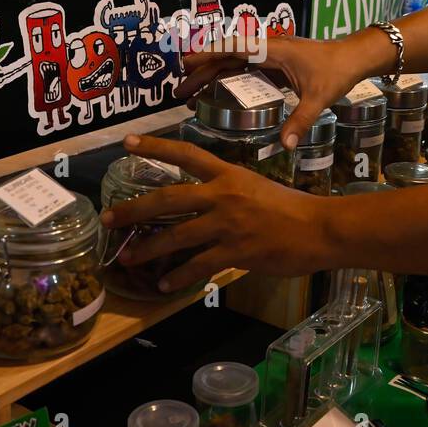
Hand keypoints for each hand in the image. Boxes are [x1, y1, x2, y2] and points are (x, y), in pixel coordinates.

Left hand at [99, 135, 338, 292]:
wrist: (320, 228)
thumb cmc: (292, 208)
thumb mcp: (256, 187)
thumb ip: (228, 192)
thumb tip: (204, 203)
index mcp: (228, 174)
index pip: (185, 154)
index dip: (155, 147)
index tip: (126, 143)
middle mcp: (223, 195)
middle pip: (167, 199)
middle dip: (133, 209)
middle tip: (108, 218)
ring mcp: (227, 224)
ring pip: (176, 237)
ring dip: (148, 249)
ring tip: (128, 258)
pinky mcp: (235, 251)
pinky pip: (198, 266)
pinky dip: (178, 277)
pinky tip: (164, 284)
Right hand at [176, 30, 387, 148]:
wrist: (355, 56)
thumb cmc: (337, 70)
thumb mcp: (318, 97)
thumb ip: (300, 120)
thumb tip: (285, 146)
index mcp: (273, 50)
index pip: (233, 49)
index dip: (208, 56)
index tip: (186, 64)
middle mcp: (267, 50)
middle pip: (227, 58)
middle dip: (201, 73)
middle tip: (179, 92)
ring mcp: (270, 56)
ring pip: (233, 64)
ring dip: (212, 77)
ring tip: (192, 97)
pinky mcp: (275, 64)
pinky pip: (245, 71)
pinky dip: (229, 81)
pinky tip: (219, 95)